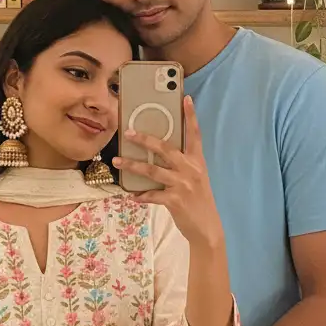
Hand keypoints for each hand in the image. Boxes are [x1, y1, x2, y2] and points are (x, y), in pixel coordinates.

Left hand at [113, 96, 223, 249]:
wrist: (207, 227)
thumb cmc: (198, 199)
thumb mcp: (196, 177)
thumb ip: (182, 164)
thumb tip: (159, 151)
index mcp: (197, 161)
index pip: (195, 134)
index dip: (190, 116)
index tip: (186, 98)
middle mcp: (190, 169)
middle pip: (165, 149)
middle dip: (145, 140)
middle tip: (128, 132)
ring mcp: (183, 185)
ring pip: (152, 171)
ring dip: (132, 166)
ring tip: (118, 161)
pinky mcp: (175, 200)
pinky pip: (152, 195)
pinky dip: (140, 195)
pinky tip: (130, 195)